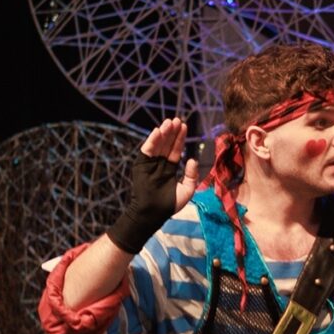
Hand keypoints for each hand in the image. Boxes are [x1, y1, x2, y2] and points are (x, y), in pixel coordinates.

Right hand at [106, 117, 199, 252]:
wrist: (153, 213)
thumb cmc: (170, 205)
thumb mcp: (187, 190)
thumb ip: (191, 175)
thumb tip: (192, 159)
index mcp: (169, 168)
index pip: (175, 150)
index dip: (180, 139)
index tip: (184, 126)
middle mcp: (159, 164)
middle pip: (167, 144)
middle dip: (172, 132)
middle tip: (178, 120)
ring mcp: (150, 163)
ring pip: (158, 145)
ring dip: (163, 133)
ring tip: (170, 122)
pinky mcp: (141, 164)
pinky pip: (147, 150)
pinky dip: (152, 140)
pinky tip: (158, 131)